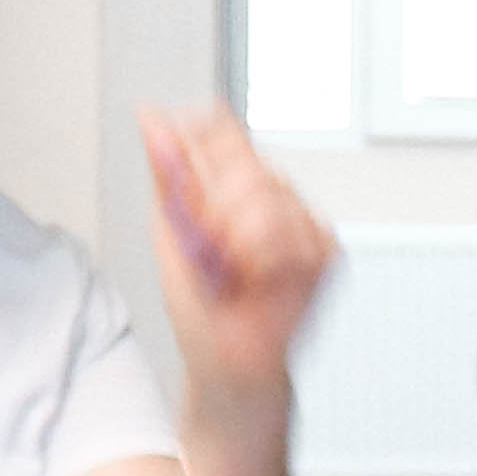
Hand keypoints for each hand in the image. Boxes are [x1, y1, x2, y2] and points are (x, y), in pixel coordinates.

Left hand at [136, 105, 336, 403]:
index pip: (222, 127)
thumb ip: (169, 172)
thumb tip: (150, 115)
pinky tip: (261, 281)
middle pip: (246, 165)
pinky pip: (292, 238)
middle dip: (217, 214)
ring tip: (235, 272)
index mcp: (230, 179)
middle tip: (212, 251)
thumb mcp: (169, 230)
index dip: (204, 152)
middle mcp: (270, 191)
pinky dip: (265, 265)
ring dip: (239, 245)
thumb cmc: (200, 302)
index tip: (191, 193)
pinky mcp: (325, 248)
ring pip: (269, 200)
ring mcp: (301, 218)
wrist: (226, 360)